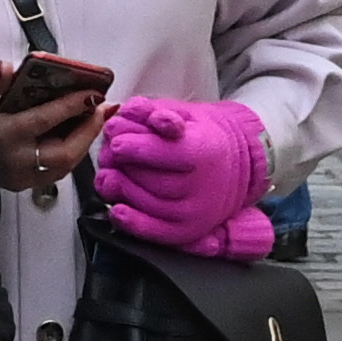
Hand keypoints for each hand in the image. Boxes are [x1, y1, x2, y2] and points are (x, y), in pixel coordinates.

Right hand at [0, 63, 105, 193]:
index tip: (93, 92)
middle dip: (88, 129)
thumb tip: (7, 68)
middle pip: (64, 152)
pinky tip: (79, 137)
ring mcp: (21, 178)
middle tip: (103, 107)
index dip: (72, 106)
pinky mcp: (24, 187)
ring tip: (96, 119)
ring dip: (83, 142)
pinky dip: (71, 154)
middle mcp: (16, 161)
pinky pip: (56, 173)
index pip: (45, 120)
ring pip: (64, 166)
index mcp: (3, 135)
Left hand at [95, 97, 269, 241]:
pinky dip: (131, 222)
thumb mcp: (182, 114)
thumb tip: (131, 111)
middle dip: (122, 165)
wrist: (231, 168)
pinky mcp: (186, 231)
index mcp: (205, 150)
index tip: (116, 141)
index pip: (163, 151)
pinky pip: (154, 231)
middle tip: (110, 154)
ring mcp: (195, 211)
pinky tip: (117, 209)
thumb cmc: (199, 137)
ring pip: (147, 202)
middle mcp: (203, 185)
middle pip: (150, 178)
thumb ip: (153, 110)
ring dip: (120, 188)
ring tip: (110, 174)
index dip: (134, 147)